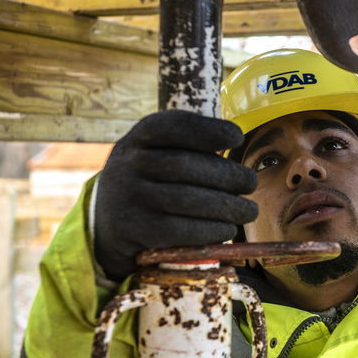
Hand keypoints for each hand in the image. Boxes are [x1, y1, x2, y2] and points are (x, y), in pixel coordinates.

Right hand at [94, 110, 257, 281]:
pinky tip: (227, 230)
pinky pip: (178, 230)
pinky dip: (209, 231)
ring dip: (226, 207)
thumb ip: (187, 147)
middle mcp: (127, 164)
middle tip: (251, 183)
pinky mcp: (131, 229)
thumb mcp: (155, 154)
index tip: (237, 137)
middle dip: (227, 175)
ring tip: (247, 211)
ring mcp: (126, 197)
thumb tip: (236, 141)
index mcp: (138, 138)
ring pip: (185, 200)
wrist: (107, 225)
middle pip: (185, 165)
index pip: (172, 126)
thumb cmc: (150, 183)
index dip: (207, 129)